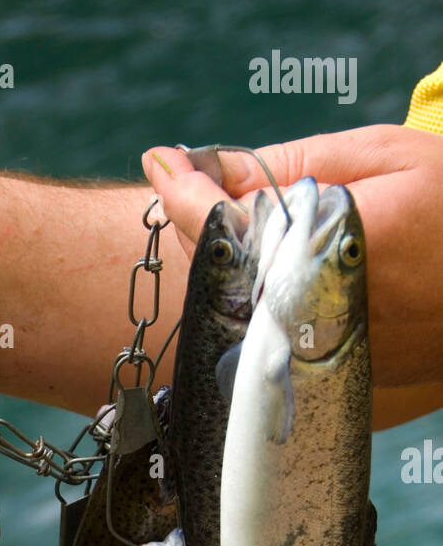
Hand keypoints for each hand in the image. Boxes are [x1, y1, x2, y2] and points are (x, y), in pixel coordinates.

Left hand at [143, 125, 442, 394]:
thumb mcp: (384, 159)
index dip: (183, 189)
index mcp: (333, 249)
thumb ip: (294, 165)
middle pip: (221, 275)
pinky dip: (264, 307)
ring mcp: (326, 360)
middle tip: (203, 185)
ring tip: (255, 230)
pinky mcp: (338, 386)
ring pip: (239, 317)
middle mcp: (320, 315)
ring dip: (233, 272)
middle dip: (205, 227)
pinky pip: (272, 345)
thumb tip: (210, 168)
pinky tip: (286, 277)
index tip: (161, 160)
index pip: (225, 222)